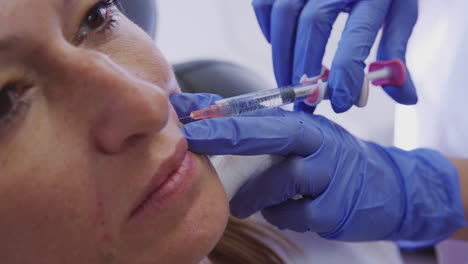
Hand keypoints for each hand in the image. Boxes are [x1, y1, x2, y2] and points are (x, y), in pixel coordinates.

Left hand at [171, 93, 465, 246]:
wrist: (386, 188)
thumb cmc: (329, 160)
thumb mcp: (302, 139)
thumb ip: (261, 131)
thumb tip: (206, 119)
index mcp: (305, 124)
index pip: (259, 114)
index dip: (221, 116)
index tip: (187, 118)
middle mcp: (318, 143)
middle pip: (272, 133)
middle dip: (229, 134)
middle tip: (194, 140)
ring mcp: (330, 175)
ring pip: (280, 180)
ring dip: (254, 193)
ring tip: (240, 204)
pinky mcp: (335, 209)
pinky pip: (294, 214)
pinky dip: (281, 214)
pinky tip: (283, 212)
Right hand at [252, 0, 417, 112]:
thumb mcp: (399, 11)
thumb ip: (396, 52)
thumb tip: (405, 96)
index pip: (357, 34)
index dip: (346, 73)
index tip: (340, 102)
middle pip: (313, 24)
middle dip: (305, 67)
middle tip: (305, 98)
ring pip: (284, 15)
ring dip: (283, 55)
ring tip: (288, 81)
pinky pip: (265, 5)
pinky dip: (268, 31)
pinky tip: (282, 47)